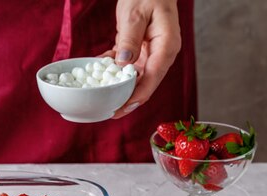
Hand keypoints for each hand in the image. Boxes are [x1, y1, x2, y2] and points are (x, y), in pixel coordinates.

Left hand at [107, 0, 181, 118]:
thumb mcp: (136, 13)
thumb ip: (129, 38)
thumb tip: (123, 63)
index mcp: (167, 46)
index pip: (153, 77)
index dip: (137, 96)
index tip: (122, 108)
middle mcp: (162, 54)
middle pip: (146, 84)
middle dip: (129, 100)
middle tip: (110, 112)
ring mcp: (151, 53)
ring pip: (136, 79)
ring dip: (120, 88)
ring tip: (104, 99)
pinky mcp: (140, 51)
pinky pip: (126, 67)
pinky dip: (113, 71)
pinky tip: (99, 75)